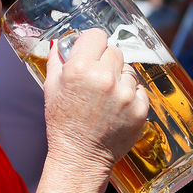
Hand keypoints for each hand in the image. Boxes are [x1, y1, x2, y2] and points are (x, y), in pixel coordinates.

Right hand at [42, 29, 148, 173]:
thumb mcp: (51, 88)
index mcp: (80, 69)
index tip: (91, 52)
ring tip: (106, 99)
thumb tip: (62, 42)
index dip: (92, 44)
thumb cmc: (63, 124)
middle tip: (96, 80)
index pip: (97, 35)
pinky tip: (116, 109)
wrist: (81, 158)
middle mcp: (105, 78)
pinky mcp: (140, 108)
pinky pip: (139, 89)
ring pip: (128, 70)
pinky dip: (130, 96)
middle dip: (106, 62)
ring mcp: (125, 94)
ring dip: (119, 79)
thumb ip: (57, 60)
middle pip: (114, 50)